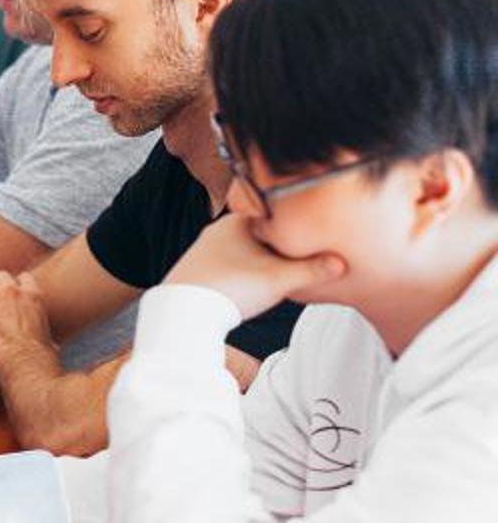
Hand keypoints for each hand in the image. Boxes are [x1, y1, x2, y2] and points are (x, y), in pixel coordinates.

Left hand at [0, 271, 56, 375]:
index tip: (11, 296)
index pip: (23, 277)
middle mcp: (12, 291)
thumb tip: (52, 346)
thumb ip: (46, 334)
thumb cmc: (39, 357)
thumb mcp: (49, 339)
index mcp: (33, 295)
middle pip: (0, 275)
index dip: (16, 286)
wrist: (24, 363)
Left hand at [167, 215, 345, 319]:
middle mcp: (216, 231)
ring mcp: (204, 250)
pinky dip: (243, 271)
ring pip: (242, 249)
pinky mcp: (197, 270)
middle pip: (258, 231)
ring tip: (280, 272)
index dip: (293, 222)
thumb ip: (312, 270)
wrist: (183, 313)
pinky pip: (228, 265)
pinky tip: (252, 284)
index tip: (311, 231)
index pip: (272, 213)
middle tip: (302, 253)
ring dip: (260, 259)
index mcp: (236, 221)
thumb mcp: (279, 279)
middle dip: (279, 243)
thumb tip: (342, 263)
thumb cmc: (231, 288)